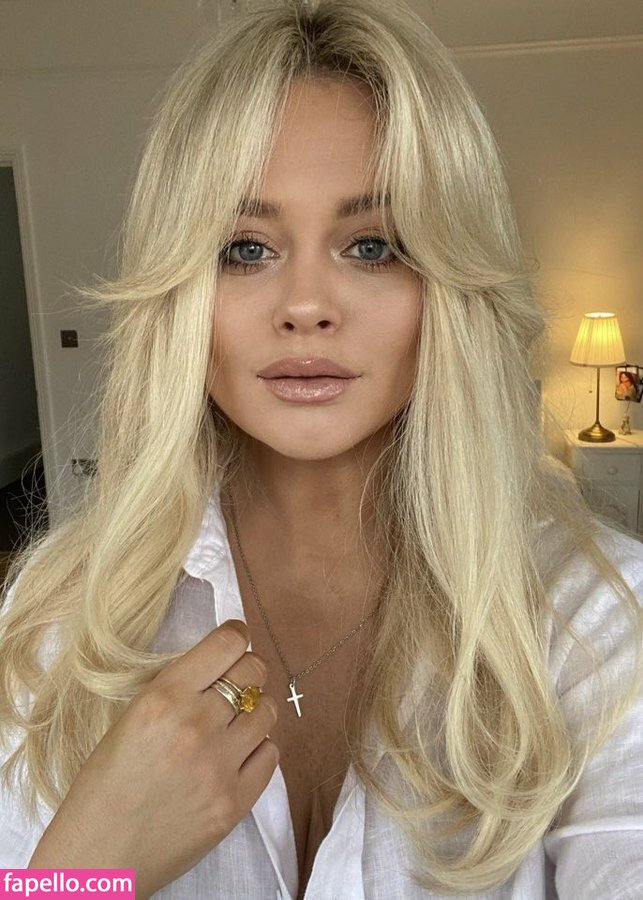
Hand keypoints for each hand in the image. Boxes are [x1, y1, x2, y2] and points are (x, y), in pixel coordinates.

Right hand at [28, 619, 277, 898]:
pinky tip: (237, 755)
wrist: (100, 856)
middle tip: (237, 682)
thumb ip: (176, 689)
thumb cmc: (105, 785)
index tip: (236, 640)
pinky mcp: (236, 802)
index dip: (237, 635)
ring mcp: (220, 766)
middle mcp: (196, 725)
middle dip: (249, 670)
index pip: (227, 643)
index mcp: (163, 698)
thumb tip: (218, 664)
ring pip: (268, 711)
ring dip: (255, 711)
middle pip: (254, 672)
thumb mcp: (130, 717)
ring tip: (235, 723)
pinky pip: (271, 754)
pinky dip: (258, 749)